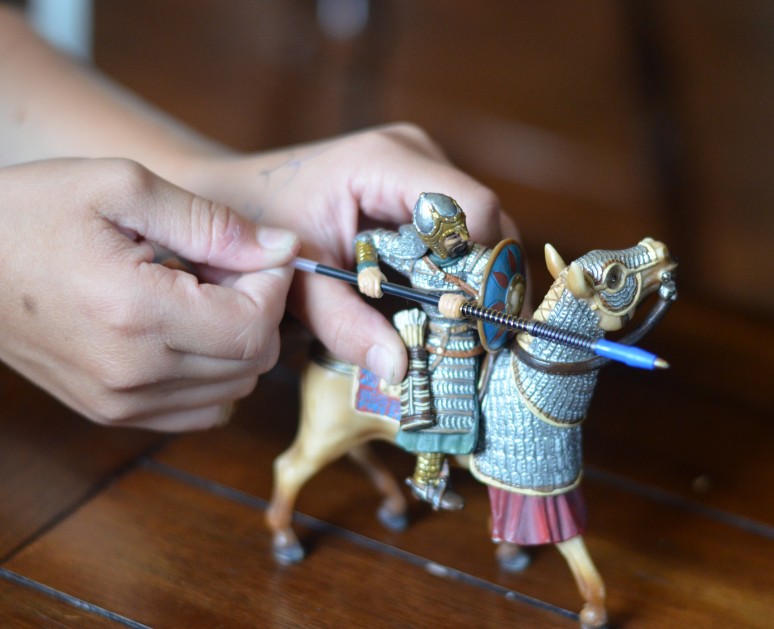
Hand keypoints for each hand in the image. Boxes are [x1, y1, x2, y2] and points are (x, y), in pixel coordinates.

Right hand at [0, 158, 298, 430]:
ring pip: (235, 388)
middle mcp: (133, 373)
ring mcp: (120, 402)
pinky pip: (201, 409)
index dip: (273, 285)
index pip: (255, 327)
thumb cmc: (31, 213)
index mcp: (136, 314)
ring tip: (197, 293)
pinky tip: (185, 328)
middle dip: (258, 308)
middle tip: (223, 265)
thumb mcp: (121, 187)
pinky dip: (214, 372)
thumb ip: (211, 222)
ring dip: (237, 340)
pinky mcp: (112, 413)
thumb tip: (281, 249)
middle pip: (253, 362)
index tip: (258, 251)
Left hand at [186, 124, 519, 382]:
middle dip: (483, 285)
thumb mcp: (298, 282)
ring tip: (456, 332)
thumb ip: (344, 323)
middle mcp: (416, 158)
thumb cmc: (258, 226)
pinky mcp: (421, 195)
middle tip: (473, 340)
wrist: (234, 197)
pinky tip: (439, 312)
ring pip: (480, 236)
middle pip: (487, 225)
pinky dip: (455, 278)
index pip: (473, 209)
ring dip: (472, 285)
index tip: (470, 321)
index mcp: (386, 163)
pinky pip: (459, 239)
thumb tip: (400, 369)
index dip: (483, 266)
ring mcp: (423, 173)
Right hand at [357, 267, 386, 298]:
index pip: (377, 291)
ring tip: (370, 291)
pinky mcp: (360, 281)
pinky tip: (366, 289)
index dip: (378, 295)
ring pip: (367, 292)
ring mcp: (365, 281)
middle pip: (372, 293)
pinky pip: (362, 290)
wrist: (367, 267)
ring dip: (369, 293)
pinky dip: (364, 291)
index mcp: (377, 279)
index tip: (379, 295)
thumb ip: (385, 284)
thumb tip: (384, 291)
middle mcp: (371, 280)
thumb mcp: (383, 277)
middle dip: (374, 295)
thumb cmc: (376, 273)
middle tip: (374, 294)